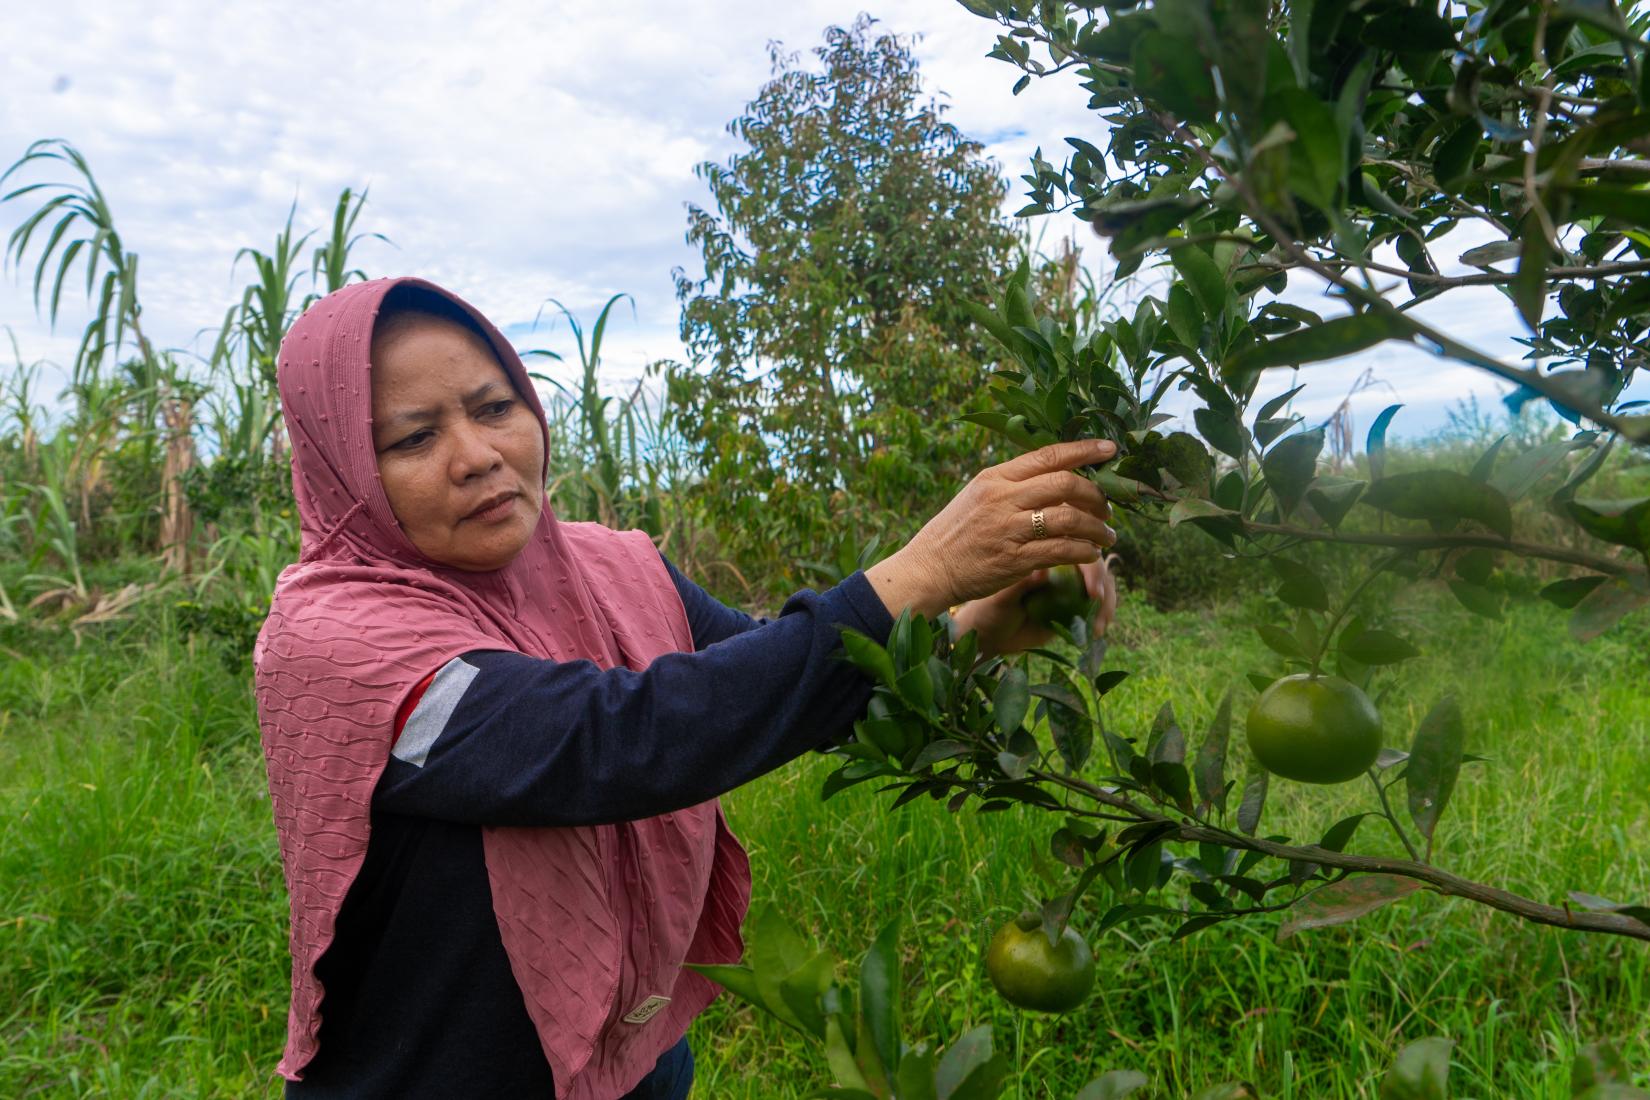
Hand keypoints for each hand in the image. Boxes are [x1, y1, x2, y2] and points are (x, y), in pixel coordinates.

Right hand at [865, 439, 1118, 618]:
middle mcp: (1003, 499)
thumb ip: (1014, 484)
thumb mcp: (979, 495)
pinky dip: (1083, 551)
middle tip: (1108, 509)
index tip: (1110, 449)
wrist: (929, 568)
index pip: (1048, 455)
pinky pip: (1062, 551)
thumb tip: (1058, 475)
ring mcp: (1009, 529)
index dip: (1084, 450)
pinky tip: (1090, 554)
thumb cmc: (957, 531)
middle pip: (1065, 483)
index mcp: (996, 477)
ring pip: (1069, 519)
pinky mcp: (1014, 560)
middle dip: (1096, 495)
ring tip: (1106, 535)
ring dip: (1096, 527)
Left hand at [951, 552, 1119, 658]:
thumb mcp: (1001, 596)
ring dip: (1105, 602)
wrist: (989, 634)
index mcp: (1042, 551)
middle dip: (1101, 581)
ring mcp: (1069, 586)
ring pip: (1101, 585)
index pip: (1072, 545)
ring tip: (1098, 624)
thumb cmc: (989, 608)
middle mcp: (1059, 565)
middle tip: (1097, 599)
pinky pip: (1096, 608)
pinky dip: (1101, 617)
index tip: (1090, 587)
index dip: (1086, 562)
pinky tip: (1097, 631)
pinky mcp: (1074, 607)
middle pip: (1093, 562)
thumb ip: (1020, 584)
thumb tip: (1043, 573)